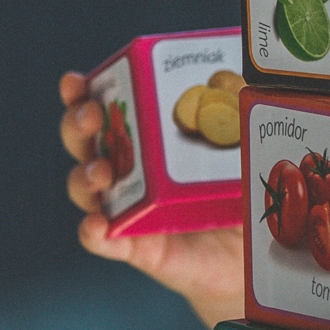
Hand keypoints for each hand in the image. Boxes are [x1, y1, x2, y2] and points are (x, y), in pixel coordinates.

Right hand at [59, 71, 243, 325]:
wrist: (255, 250)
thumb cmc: (240, 190)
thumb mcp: (241, 146)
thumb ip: (233, 112)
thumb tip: (226, 79)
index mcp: (142, 136)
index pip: (102, 108)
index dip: (81, 93)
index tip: (75, 82)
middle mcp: (125, 168)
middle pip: (83, 141)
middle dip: (77, 123)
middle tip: (92, 115)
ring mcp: (126, 207)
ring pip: (84, 188)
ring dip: (84, 175)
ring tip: (102, 171)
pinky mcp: (136, 247)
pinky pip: (103, 241)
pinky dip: (94, 232)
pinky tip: (98, 224)